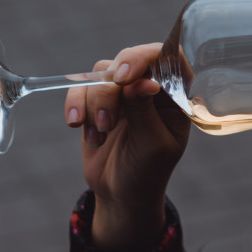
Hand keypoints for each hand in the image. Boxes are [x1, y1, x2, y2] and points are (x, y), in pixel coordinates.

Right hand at [64, 43, 189, 248]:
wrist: (120, 194)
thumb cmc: (147, 171)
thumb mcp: (152, 145)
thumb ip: (144, 110)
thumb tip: (140, 81)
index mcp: (176, 96)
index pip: (167, 58)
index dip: (145, 57)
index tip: (125, 76)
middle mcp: (151, 88)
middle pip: (129, 61)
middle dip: (112, 89)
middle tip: (108, 120)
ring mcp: (124, 92)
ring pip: (102, 73)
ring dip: (94, 102)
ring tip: (99, 134)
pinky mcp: (98, 100)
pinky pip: (81, 87)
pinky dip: (76, 104)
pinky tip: (76, 125)